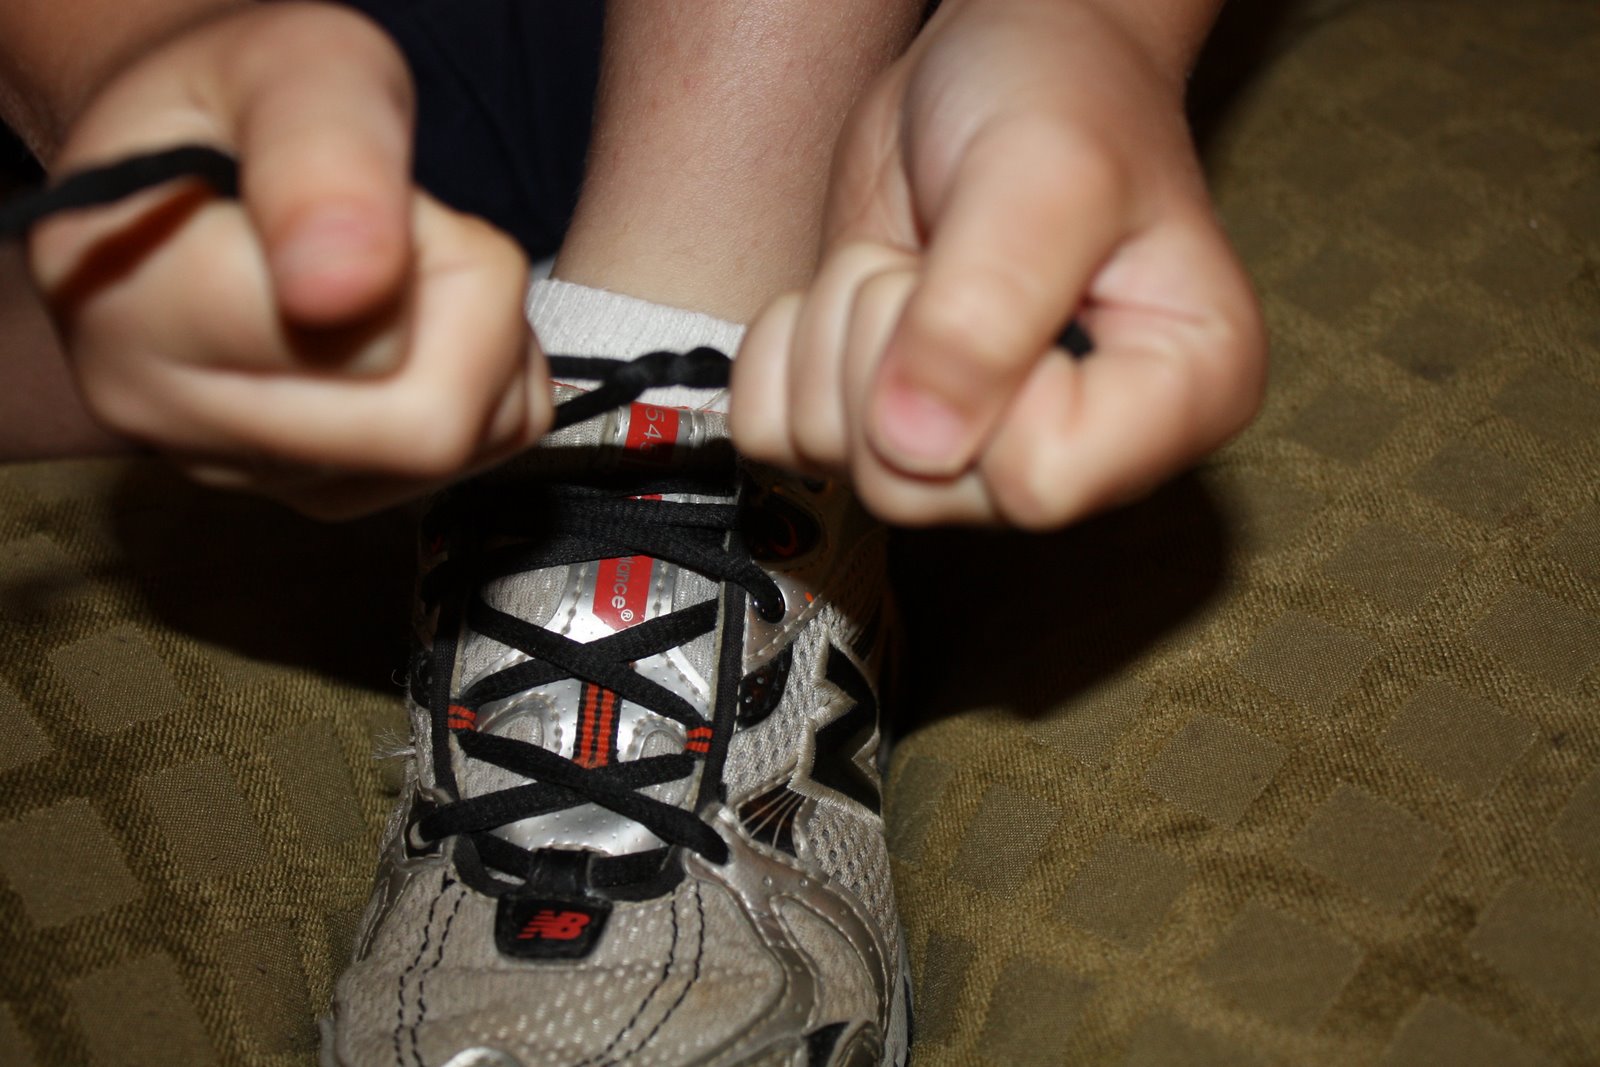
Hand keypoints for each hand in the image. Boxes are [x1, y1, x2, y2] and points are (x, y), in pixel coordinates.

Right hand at [28, 2, 549, 517]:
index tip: (382, 196)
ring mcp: (245, 469)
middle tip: (412, 227)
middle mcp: (161, 408)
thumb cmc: (241, 101)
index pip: (338, 338)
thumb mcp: (292, 66)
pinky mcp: (323, 495)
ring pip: (459, 446)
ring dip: (482, 339)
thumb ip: (320, 157)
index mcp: (121, 292)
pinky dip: (489, 378)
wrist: (200, 162)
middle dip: (462, 301)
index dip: (409, 255)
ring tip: (405, 268)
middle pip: (421, 424)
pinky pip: (481, 452)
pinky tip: (420, 323)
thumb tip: (342, 290)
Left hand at [730, 0, 1264, 527]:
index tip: (987, 284)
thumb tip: (911, 443)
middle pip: (917, 490)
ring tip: (909, 265)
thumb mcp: (1043, 175)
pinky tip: (848, 295)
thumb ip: (986, 310)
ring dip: (836, 340)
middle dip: (888, 352)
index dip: (976, 387)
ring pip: (840, 467)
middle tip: (935, 262)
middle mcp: (1084, 453)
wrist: (997, 61)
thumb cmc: (1060, 96)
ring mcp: (979, 455)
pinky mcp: (888, 430)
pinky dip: (784, 355)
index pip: (1037, 483)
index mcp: (1179, 402)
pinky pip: (776, 436)